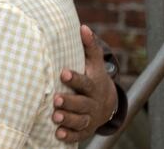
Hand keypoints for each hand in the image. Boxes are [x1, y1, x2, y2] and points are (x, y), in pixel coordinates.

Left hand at [52, 25, 117, 141]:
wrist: (107, 103)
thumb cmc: (94, 77)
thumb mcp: (94, 63)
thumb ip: (89, 47)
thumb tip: (83, 27)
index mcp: (93, 85)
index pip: (85, 82)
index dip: (75, 78)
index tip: (63, 73)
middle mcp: (92, 102)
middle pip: (82, 103)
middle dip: (70, 102)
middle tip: (56, 99)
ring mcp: (90, 117)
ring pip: (80, 120)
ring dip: (68, 119)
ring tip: (55, 116)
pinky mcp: (85, 129)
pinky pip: (78, 134)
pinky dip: (69, 135)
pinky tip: (58, 134)